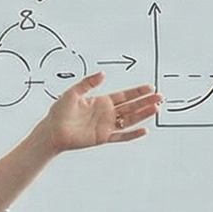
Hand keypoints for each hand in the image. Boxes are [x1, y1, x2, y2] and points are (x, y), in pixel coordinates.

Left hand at [35, 72, 161, 152]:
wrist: (52, 131)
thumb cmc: (59, 112)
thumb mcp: (73, 92)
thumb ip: (88, 83)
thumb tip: (103, 74)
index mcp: (101, 101)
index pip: (124, 95)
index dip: (137, 92)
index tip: (150, 88)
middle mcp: (106, 113)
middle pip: (131, 107)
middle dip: (145, 102)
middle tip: (160, 97)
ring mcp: (106, 126)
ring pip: (129, 120)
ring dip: (143, 115)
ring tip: (156, 109)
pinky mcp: (103, 138)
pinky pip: (121, 136)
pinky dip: (132, 135)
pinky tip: (144, 130)